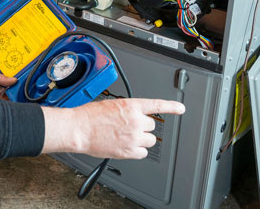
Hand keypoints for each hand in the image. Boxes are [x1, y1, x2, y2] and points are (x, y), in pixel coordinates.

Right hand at [42, 98, 184, 159]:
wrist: (79, 129)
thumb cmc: (89, 116)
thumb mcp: (111, 105)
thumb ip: (127, 110)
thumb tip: (133, 116)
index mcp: (130, 106)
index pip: (156, 105)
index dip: (171, 107)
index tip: (180, 108)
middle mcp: (135, 121)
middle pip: (152, 126)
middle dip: (143, 127)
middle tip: (129, 127)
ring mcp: (133, 137)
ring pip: (149, 140)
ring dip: (141, 139)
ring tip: (126, 137)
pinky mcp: (128, 151)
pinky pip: (143, 153)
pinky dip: (137, 151)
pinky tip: (126, 147)